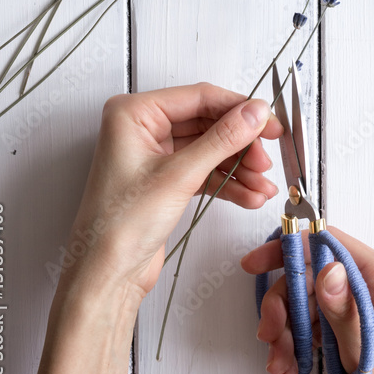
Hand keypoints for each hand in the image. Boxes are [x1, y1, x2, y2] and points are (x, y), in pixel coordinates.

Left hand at [63, 83, 282, 298]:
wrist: (105, 276)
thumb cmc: (118, 226)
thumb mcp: (178, 176)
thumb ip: (222, 140)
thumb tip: (254, 113)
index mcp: (133, 113)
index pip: (198, 97)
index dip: (238, 108)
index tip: (268, 121)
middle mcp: (142, 128)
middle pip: (208, 123)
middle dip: (240, 144)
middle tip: (266, 158)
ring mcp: (155, 154)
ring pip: (210, 148)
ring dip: (239, 167)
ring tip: (263, 186)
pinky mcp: (165, 179)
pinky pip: (204, 170)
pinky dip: (227, 182)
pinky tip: (250, 195)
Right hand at [241, 227, 373, 373]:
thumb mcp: (372, 358)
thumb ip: (345, 311)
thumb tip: (326, 268)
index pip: (330, 242)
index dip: (290, 249)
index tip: (257, 263)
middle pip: (317, 274)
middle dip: (285, 305)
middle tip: (270, 336)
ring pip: (317, 301)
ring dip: (292, 330)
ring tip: (282, 363)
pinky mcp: (369, 324)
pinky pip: (328, 321)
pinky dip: (306, 342)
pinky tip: (295, 367)